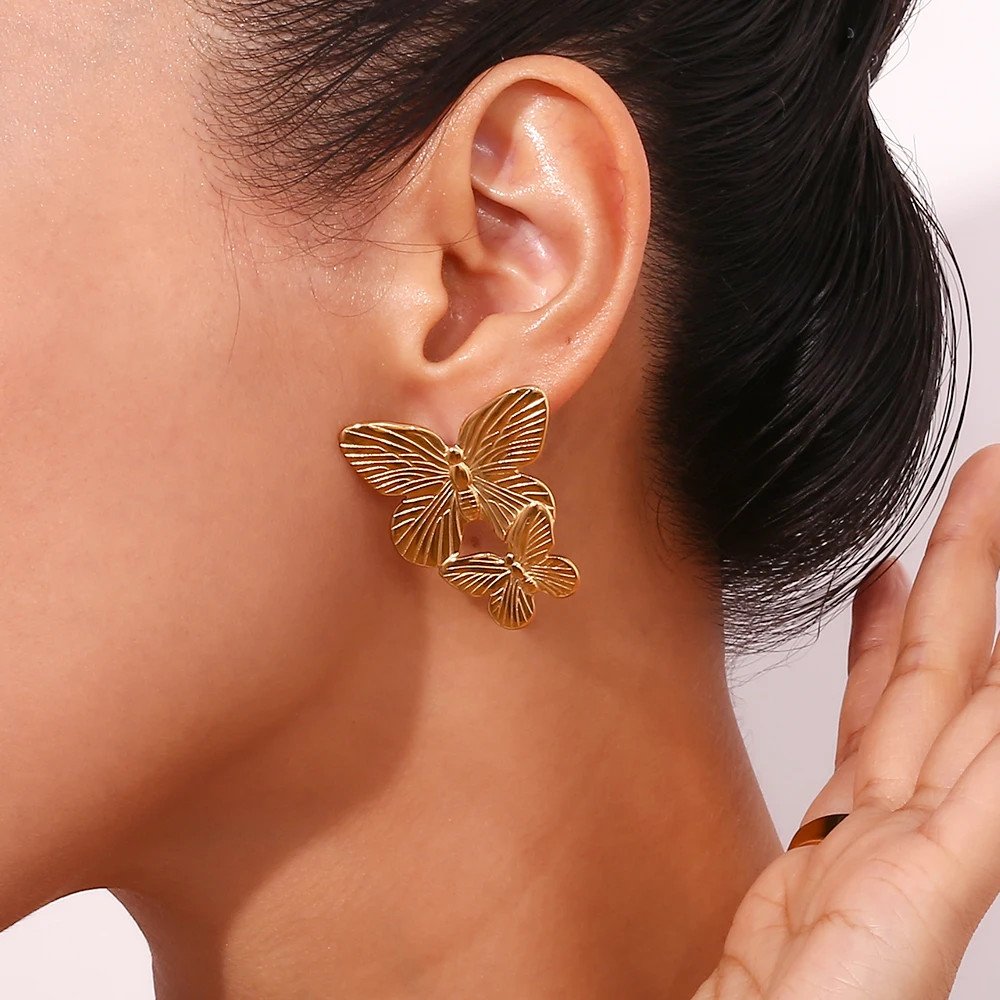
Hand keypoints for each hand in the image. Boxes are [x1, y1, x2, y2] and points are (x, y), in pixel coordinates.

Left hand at [695, 445, 999, 999]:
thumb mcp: (736, 921)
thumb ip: (752, 858)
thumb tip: (701, 785)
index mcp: (841, 842)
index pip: (877, 711)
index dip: (885, 633)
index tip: (884, 569)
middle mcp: (888, 837)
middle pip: (932, 678)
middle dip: (958, 575)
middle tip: (975, 487)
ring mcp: (919, 856)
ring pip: (968, 694)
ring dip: (982, 599)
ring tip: (991, 504)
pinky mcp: (935, 882)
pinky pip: (997, 776)